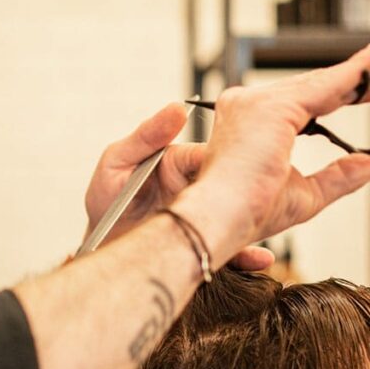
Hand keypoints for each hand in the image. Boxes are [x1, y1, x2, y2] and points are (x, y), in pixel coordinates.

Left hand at [83, 103, 272, 270]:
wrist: (100, 245)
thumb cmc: (107, 200)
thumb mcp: (117, 161)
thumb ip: (146, 136)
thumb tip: (177, 109)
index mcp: (182, 163)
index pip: (213, 155)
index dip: (230, 158)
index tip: (243, 163)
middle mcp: (198, 189)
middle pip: (234, 185)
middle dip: (252, 190)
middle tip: (264, 198)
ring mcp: (203, 220)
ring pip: (238, 217)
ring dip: (255, 221)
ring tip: (269, 225)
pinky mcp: (203, 248)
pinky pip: (230, 251)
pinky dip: (248, 256)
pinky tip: (260, 258)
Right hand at [187, 46, 369, 260]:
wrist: (220, 220)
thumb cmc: (247, 213)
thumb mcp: (304, 194)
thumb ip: (336, 175)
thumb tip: (366, 164)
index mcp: (248, 122)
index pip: (303, 99)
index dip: (338, 94)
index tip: (365, 91)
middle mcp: (247, 104)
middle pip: (313, 85)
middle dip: (354, 83)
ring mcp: (257, 101)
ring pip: (323, 81)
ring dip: (361, 76)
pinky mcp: (271, 105)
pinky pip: (326, 85)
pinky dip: (356, 76)